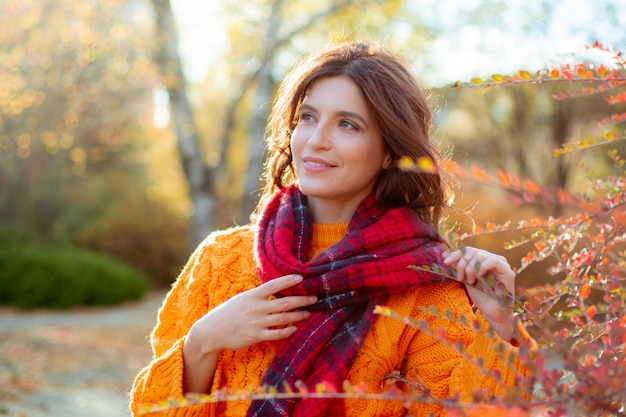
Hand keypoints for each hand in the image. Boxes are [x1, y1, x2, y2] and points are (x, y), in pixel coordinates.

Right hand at [187, 274, 316, 352]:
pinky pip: (275, 334)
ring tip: (308, 312)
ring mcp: (256, 322)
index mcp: (251, 296)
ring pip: (283, 318)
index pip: (273, 285)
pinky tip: (295, 328)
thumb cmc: (227, 313)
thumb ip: (257, 296)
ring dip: (298, 315)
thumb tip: (275, 290)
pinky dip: (287, 331)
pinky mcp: (255, 336)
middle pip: (284, 302)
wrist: (211, 331)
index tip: (301, 278)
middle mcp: (255, 308)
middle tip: (314, 298)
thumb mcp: (241, 299)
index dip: (288, 281)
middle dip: (301, 300)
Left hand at [442, 247, 515, 340]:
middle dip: (462, 264)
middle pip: (472, 251)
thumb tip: (444, 253)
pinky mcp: (507, 272)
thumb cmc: (481, 297)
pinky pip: (494, 261)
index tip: (446, 262)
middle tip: (460, 277)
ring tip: (470, 281)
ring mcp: (501, 265)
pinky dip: (483, 266)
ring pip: (480, 255)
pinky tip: (480, 275)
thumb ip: (457, 266)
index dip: (456, 254)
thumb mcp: (465, 279)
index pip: (468, 250)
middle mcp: (493, 260)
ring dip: (471, 268)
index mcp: (484, 260)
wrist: (492, 313)